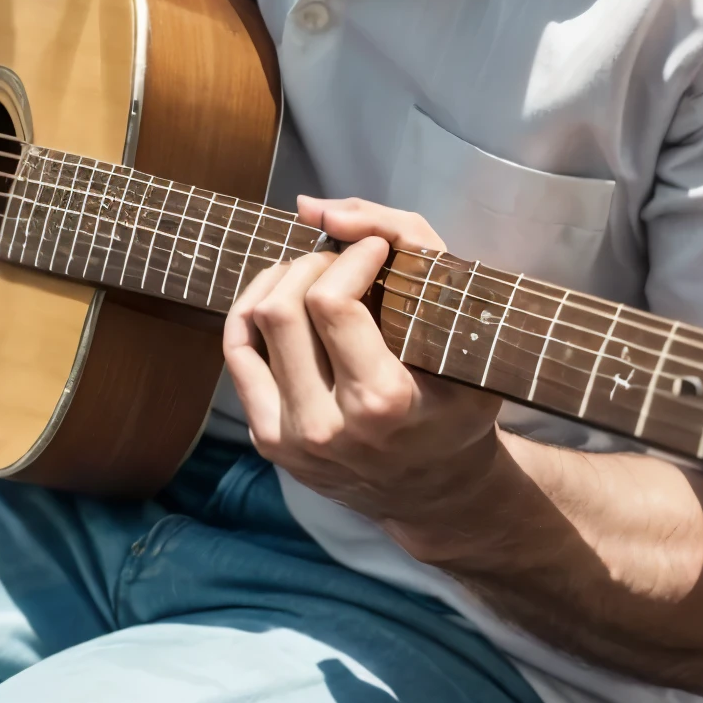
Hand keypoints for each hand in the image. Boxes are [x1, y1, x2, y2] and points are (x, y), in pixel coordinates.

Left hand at [222, 195, 503, 527]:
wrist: (439, 492)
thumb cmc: (458, 404)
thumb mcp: (466, 329)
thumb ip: (411, 245)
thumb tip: (317, 210)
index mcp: (381, 404)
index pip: (331, 303)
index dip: (352, 256)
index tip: (377, 252)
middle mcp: (327, 427)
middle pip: (283, 310)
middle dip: (315, 264)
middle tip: (348, 262)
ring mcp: (289, 438)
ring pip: (251, 326)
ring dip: (282, 280)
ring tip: (317, 274)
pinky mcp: (267, 439)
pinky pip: (237, 354)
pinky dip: (253, 310)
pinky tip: (284, 296)